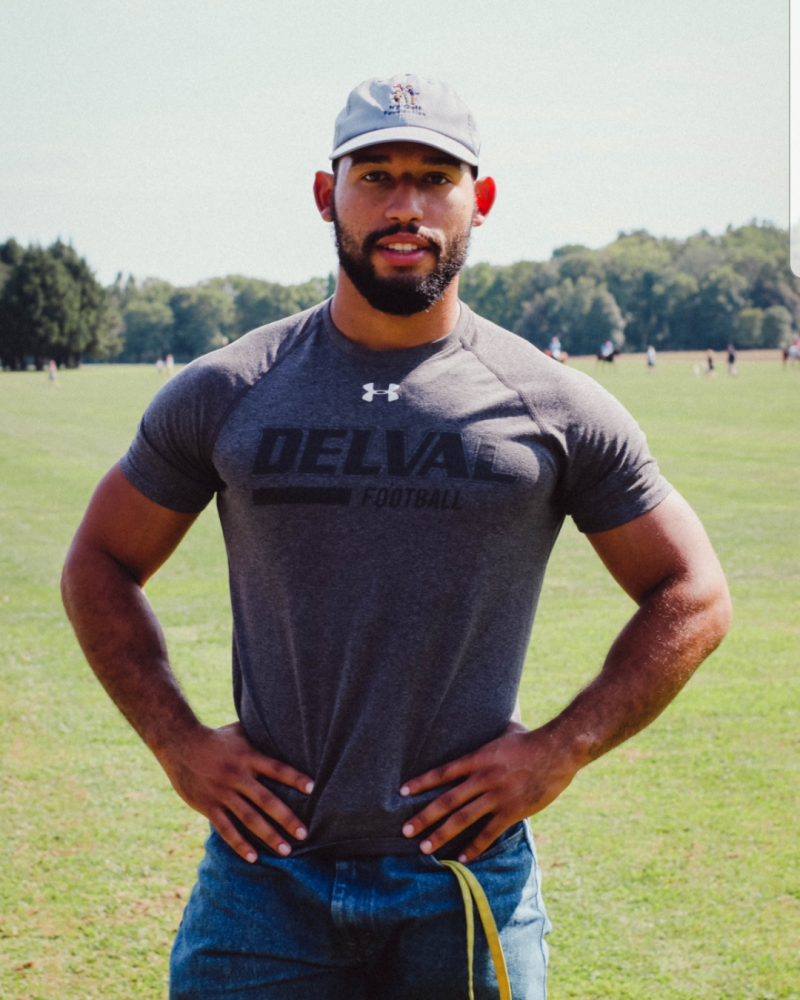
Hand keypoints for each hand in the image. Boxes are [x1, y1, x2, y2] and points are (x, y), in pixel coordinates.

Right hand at [158, 721, 313, 862]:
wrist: (179, 743)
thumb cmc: (216, 737)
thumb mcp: (240, 731)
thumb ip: (260, 734)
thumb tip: (284, 726)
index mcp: (248, 757)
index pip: (276, 768)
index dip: (294, 778)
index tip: (313, 788)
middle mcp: (237, 776)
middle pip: (266, 800)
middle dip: (286, 818)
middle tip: (304, 833)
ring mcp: (222, 793)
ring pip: (249, 818)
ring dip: (268, 835)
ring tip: (286, 850)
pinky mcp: (208, 806)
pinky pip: (226, 829)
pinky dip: (239, 844)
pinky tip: (253, 857)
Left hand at [399, 721, 579, 861]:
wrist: (558, 750)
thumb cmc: (532, 739)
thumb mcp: (506, 730)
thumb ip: (491, 730)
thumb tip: (488, 714)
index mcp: (478, 758)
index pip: (443, 772)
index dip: (421, 782)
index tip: (402, 791)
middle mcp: (482, 778)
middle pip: (446, 800)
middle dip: (424, 817)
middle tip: (405, 830)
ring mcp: (497, 796)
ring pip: (462, 819)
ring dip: (441, 835)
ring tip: (424, 848)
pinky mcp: (512, 811)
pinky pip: (489, 833)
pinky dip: (474, 847)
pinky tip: (462, 858)